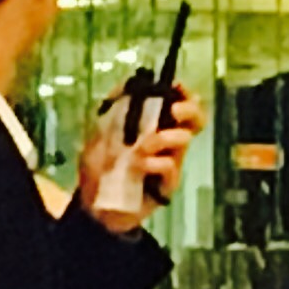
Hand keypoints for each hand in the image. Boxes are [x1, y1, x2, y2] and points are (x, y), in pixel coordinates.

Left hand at [75, 77, 207, 227]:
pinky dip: (155, 162)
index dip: (181, 92)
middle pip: (195, 119)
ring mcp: (169, 162)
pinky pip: (170, 165)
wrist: (93, 207)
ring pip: (184, 138)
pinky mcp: (167, 184)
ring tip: (141, 148)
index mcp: (151, 126)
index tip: (176, 86)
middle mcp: (165, 141)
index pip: (177, 103)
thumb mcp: (97, 134)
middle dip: (189, 109)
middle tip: (174, 111)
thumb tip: (128, 81)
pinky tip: (139, 168)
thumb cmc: (97, 169)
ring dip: (163, 137)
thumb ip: (113, 109)